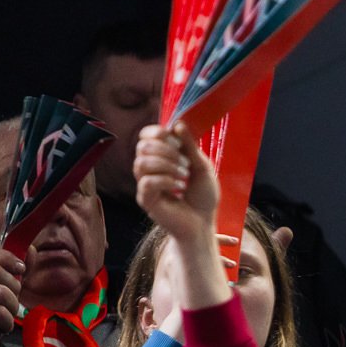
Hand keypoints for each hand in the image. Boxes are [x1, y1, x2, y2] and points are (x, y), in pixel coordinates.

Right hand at [0, 246, 24, 346]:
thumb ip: (12, 274)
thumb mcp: (1, 293)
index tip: (21, 268)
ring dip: (11, 308)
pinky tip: (0, 328)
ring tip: (4, 318)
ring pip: (1, 292)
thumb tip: (31, 250)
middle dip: (14, 288)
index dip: (6, 256)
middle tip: (10, 304)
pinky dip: (6, 323)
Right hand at [135, 124, 218, 248]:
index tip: (176, 140)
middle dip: (166, 150)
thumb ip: (189, 146)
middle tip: (185, 163)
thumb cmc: (203, 196)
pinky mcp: (145, 199)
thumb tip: (177, 124)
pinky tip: (179, 188)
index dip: (157, 132)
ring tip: (184, 176)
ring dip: (167, 166)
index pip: (145, 136)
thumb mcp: (202, 166)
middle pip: (142, 147)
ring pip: (141, 163)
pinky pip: (146, 182)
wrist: (204, 222)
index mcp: (161, 157)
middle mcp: (150, 169)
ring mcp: (145, 184)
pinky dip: (165, 180)